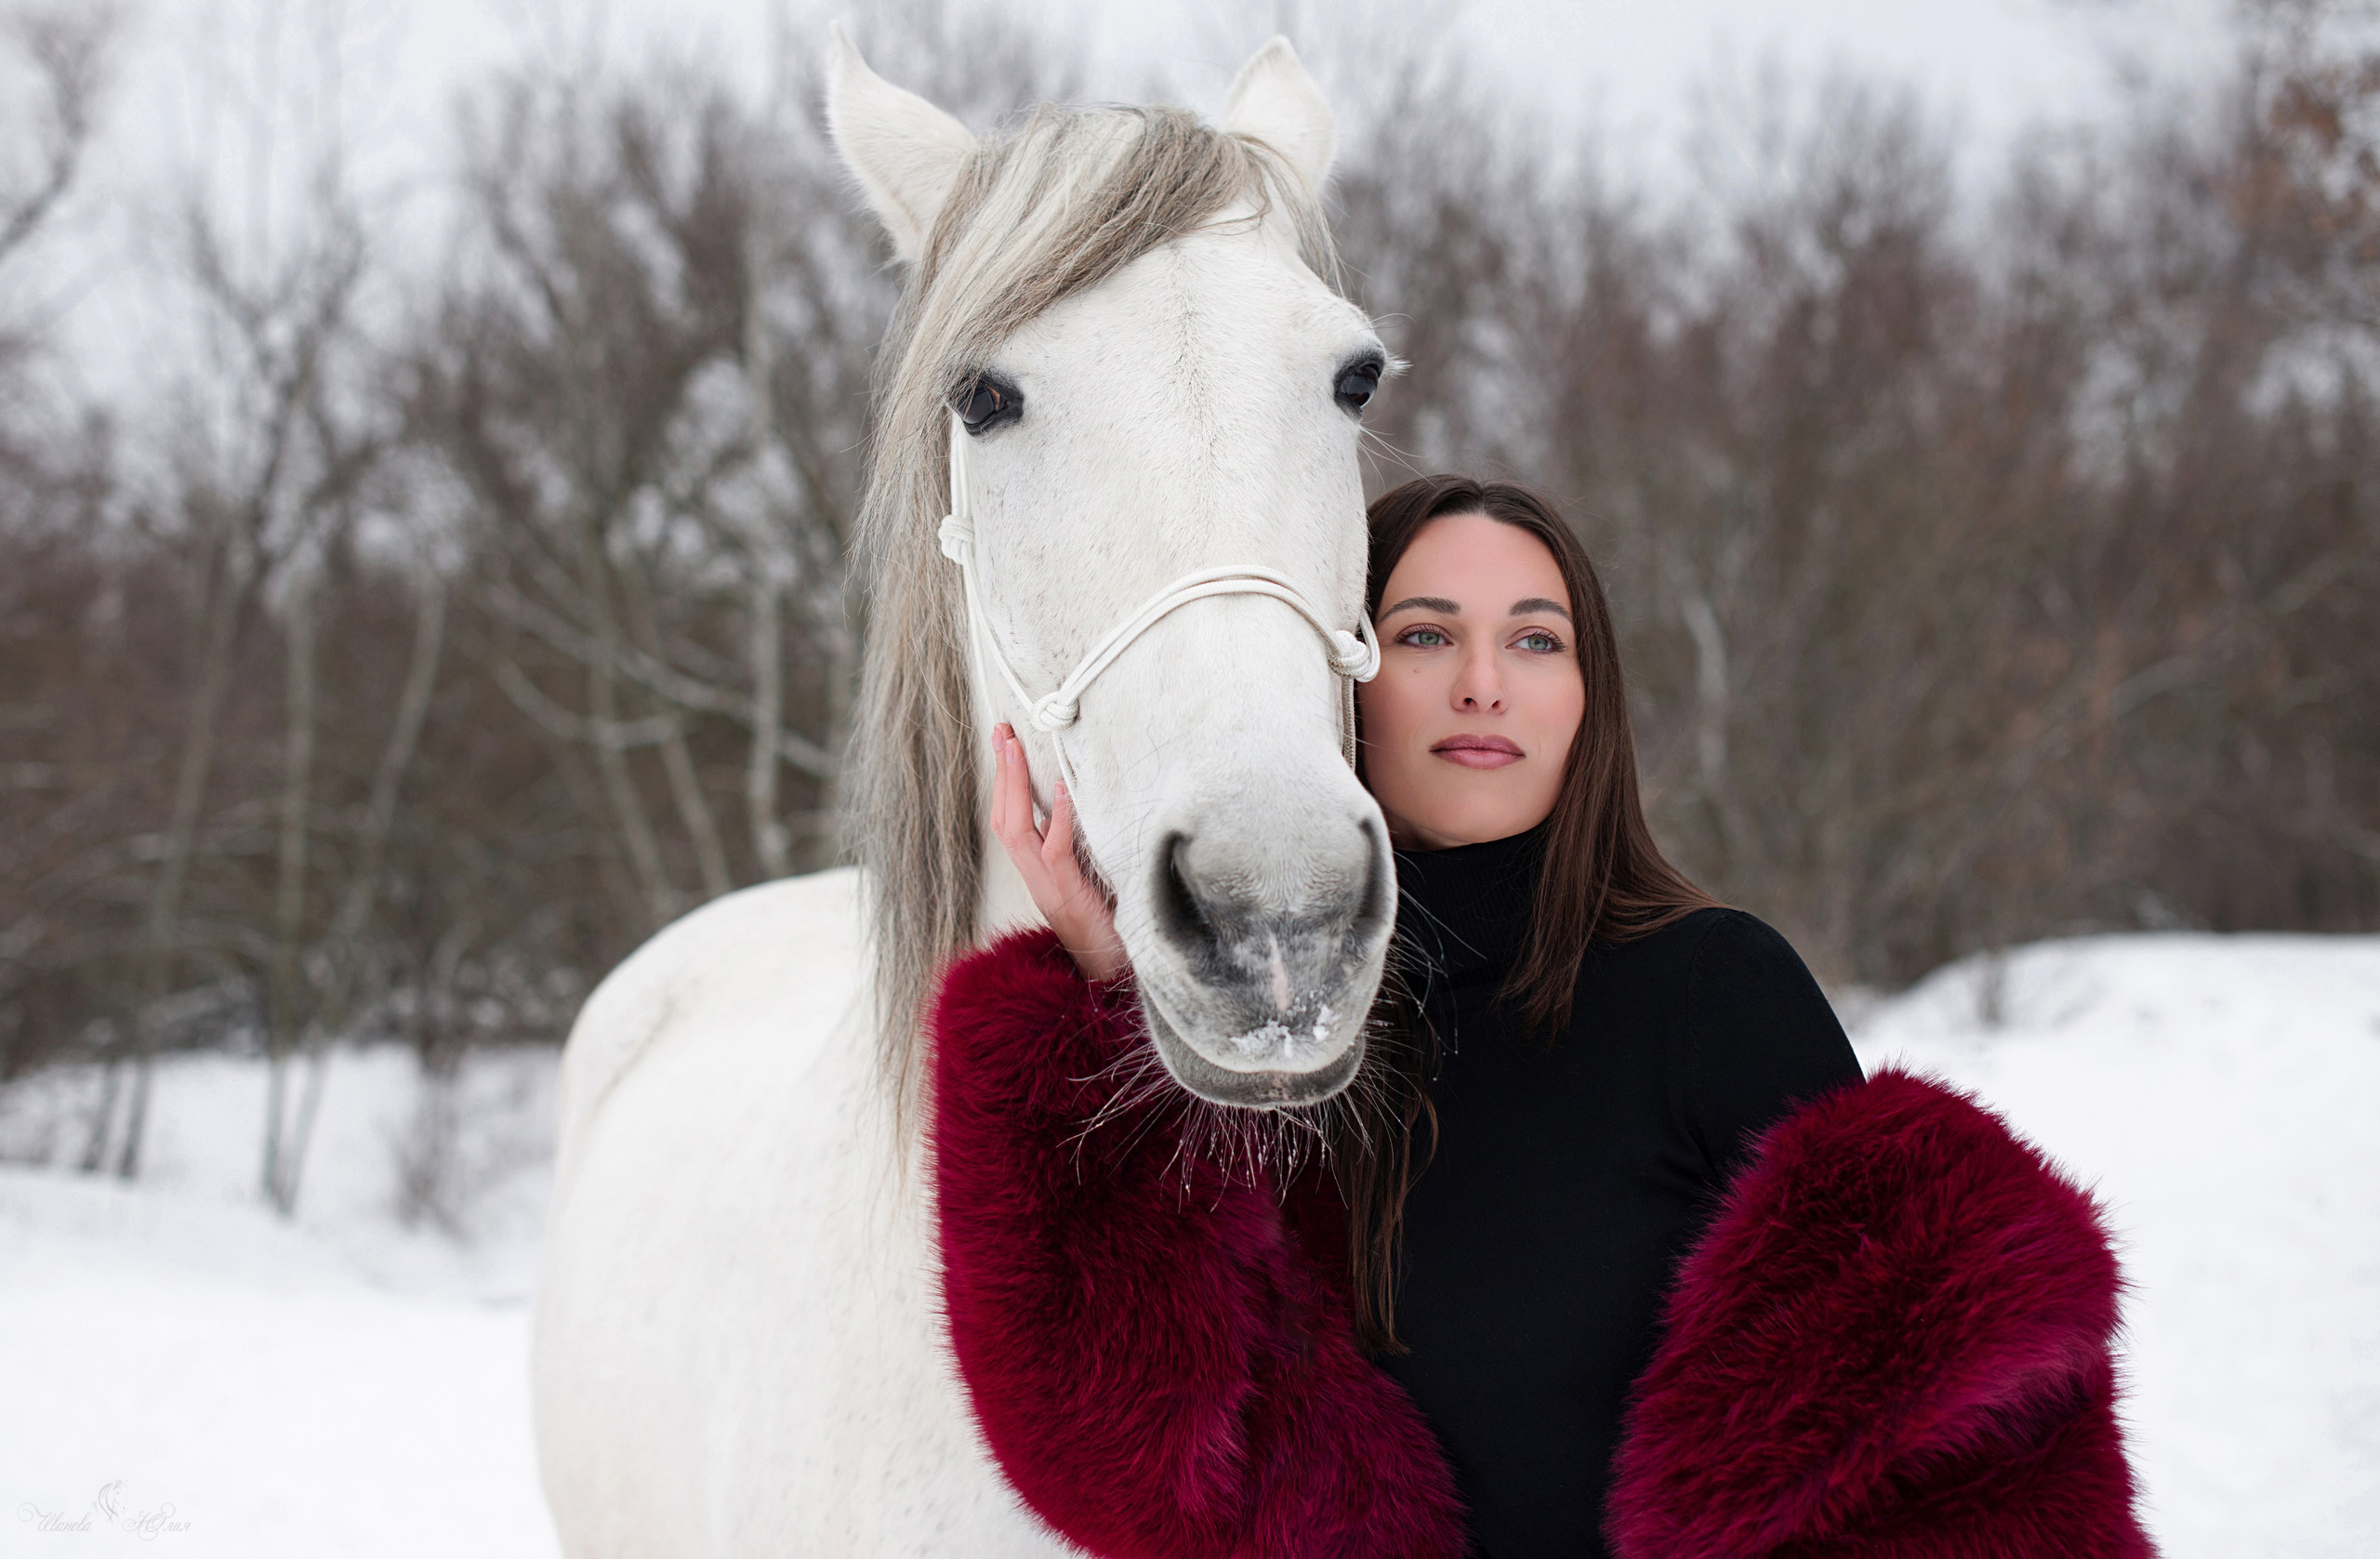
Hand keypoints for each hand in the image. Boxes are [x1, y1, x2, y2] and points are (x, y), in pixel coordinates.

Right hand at [988, 723, 1126, 982]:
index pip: (1010, 823)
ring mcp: (1050, 892)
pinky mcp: (1072, 900)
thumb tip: (1081, 806)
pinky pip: (1057, 854)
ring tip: (1015, 748)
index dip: (1003, 784)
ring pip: (1017, 834)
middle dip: (1001, 773)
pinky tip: (1066, 790)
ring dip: (1015, 787)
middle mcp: (1038, 882)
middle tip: (1001, 731)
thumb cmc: (1115, 931)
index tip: (1004, 744)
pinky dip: (1060, 819)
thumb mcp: (1095, 880)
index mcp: (1041, 876)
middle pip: (1004, 821)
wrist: (1119, 978)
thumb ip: (1082, 850)